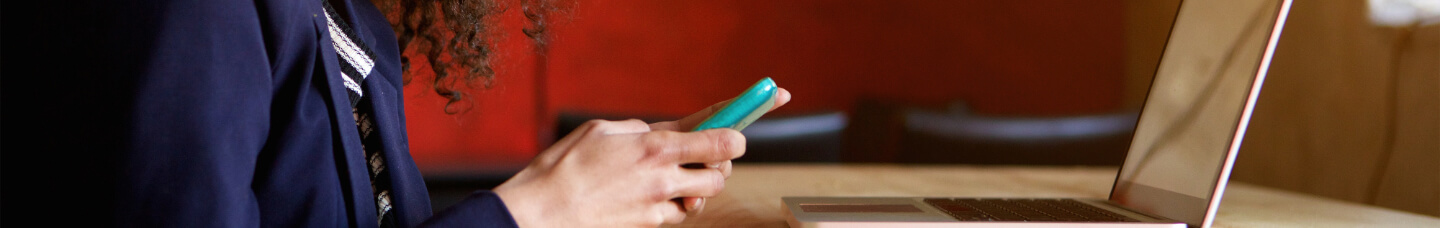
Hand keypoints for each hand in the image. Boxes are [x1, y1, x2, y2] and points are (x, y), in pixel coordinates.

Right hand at [494, 88, 789, 226]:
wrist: (542, 214)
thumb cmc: (565, 167)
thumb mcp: (603, 131)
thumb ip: (642, 131)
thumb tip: (663, 134)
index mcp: (656, 146)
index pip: (720, 140)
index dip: (745, 130)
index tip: (756, 121)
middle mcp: (664, 178)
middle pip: (720, 175)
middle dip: (718, 165)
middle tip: (706, 157)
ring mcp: (658, 206)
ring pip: (701, 198)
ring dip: (696, 187)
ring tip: (675, 178)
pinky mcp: (649, 227)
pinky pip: (677, 216)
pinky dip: (674, 206)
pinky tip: (654, 197)